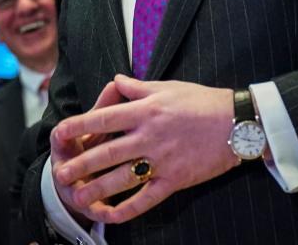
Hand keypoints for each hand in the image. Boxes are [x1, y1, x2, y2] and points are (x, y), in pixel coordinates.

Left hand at [52, 74, 239, 224]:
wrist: (237, 122)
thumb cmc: (203, 101)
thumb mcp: (168, 86)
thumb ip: (138, 87)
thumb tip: (116, 81)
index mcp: (147, 110)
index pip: (104, 118)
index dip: (79, 126)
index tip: (60, 133)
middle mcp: (150, 135)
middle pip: (107, 152)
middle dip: (80, 164)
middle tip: (60, 174)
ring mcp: (162, 160)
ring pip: (122, 178)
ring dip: (97, 189)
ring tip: (77, 198)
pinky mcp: (175, 179)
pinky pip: (147, 198)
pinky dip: (128, 209)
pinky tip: (112, 215)